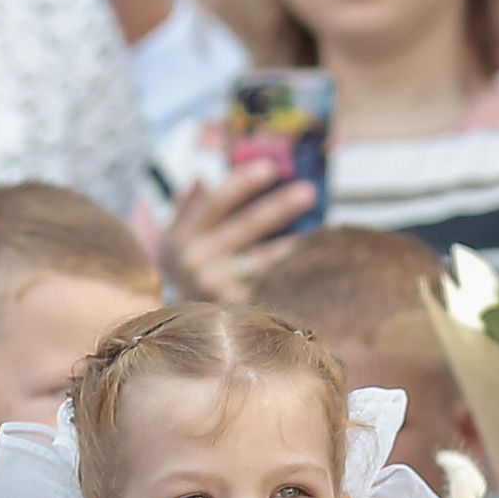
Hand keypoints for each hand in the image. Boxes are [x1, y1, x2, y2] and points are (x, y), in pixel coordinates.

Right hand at [161, 160, 315, 303]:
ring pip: (260, 262)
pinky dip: (288, 277)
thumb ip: (188, 207)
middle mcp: (194, 261)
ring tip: (321, 232)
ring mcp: (213, 289)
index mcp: (181, 235)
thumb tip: (201, 176)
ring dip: (291, 246)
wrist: (177, 330)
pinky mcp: (231, 312)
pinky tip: (310, 268)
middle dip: (278, 208)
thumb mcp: (177, 239)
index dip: (243, 182)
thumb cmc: (189, 272)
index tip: (271, 168)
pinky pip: (266, 289)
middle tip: (310, 192)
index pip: (216, 201)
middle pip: (244, 227)